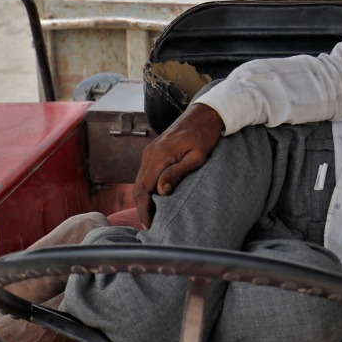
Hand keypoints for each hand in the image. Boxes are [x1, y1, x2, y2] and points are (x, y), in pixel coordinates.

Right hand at [132, 103, 224, 227]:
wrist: (202, 115)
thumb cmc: (204, 136)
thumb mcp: (196, 157)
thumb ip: (178, 172)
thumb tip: (161, 191)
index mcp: (159, 156)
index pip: (144, 188)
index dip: (144, 208)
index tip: (149, 224)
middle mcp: (150, 154)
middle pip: (138, 186)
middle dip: (141, 207)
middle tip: (149, 225)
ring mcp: (150, 152)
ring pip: (140, 180)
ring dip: (143, 198)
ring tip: (151, 216)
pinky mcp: (153, 152)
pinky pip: (145, 173)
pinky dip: (146, 188)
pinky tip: (154, 198)